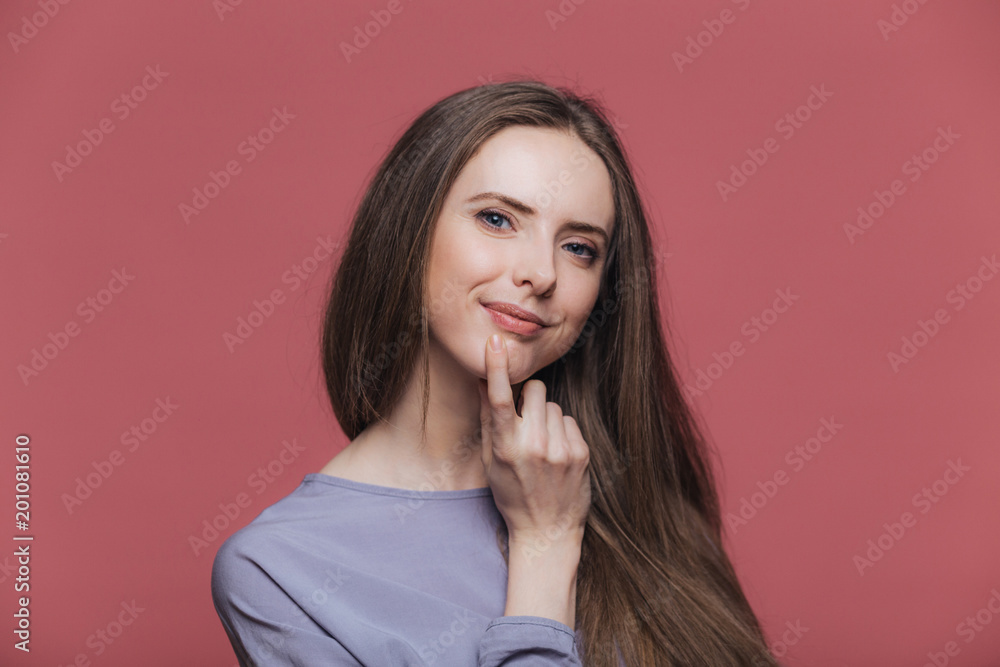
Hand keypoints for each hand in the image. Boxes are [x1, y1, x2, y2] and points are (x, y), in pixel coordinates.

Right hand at [478, 333, 591, 547]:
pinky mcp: (581, 452)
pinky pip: (569, 420)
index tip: (495, 343)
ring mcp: (560, 450)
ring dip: (546, 417)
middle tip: (525, 421)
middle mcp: (534, 446)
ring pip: (553, 405)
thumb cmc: (512, 494)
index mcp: (505, 448)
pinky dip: (561, 431)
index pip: (500, 400)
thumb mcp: (491, 462)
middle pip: (535, 390)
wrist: (547, 532)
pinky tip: (556, 453)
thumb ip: (488, 420)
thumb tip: (483, 381)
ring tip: (541, 445)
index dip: (497, 368)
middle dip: (529, 398)